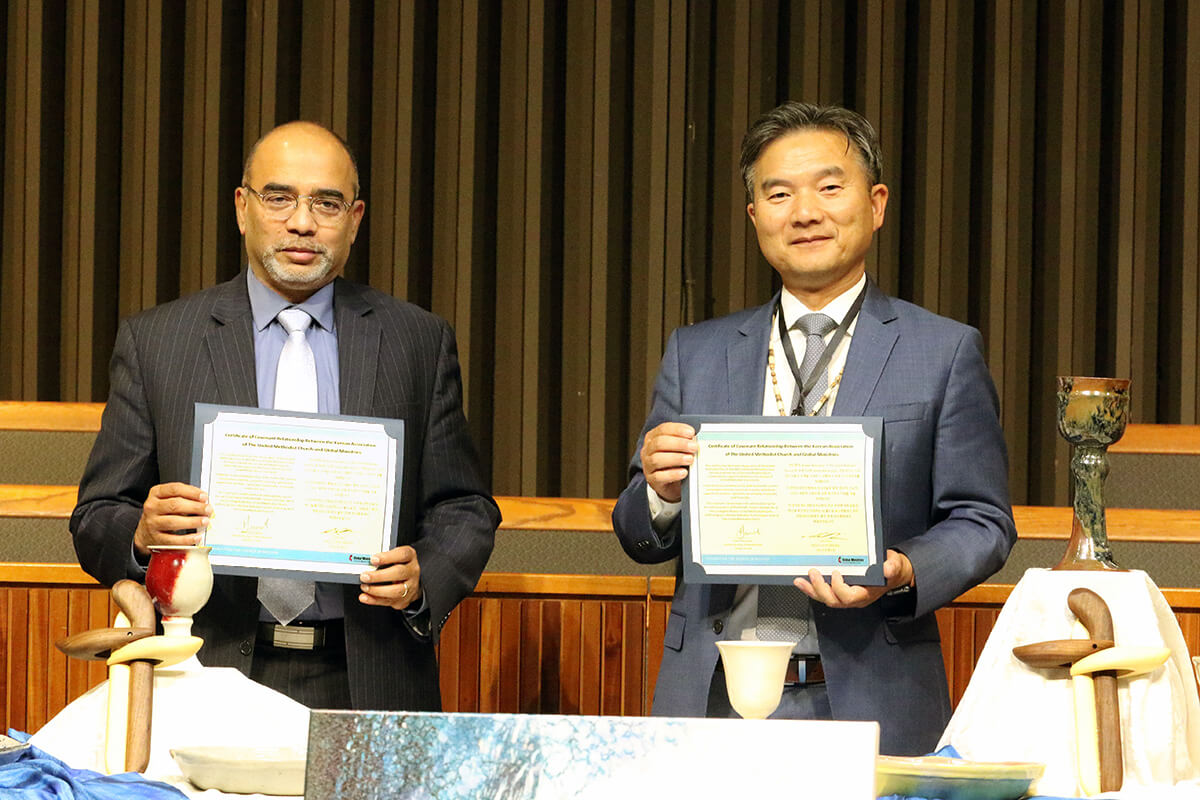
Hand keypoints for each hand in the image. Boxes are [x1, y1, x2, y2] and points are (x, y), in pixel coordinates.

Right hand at [133, 483, 209, 554]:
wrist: (145, 532)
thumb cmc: (162, 513)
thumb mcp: (167, 500)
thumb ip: (183, 497)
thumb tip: (204, 501)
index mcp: (156, 493)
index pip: (175, 489)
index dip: (192, 492)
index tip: (204, 497)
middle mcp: (152, 507)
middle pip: (175, 505)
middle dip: (195, 507)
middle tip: (208, 509)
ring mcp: (152, 523)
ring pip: (173, 521)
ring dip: (192, 521)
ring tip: (205, 521)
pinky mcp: (156, 538)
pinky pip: (172, 539)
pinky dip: (187, 539)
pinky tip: (197, 537)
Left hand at [359, 545, 420, 610]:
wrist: (411, 581)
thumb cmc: (399, 565)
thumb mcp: (395, 556)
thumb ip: (384, 558)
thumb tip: (366, 562)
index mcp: (410, 557)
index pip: (403, 554)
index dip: (387, 557)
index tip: (373, 559)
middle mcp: (412, 571)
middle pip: (399, 573)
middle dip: (379, 576)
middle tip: (364, 576)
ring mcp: (410, 586)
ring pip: (396, 591)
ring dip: (377, 590)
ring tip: (364, 587)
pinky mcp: (404, 599)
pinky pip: (389, 601)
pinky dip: (374, 600)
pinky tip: (365, 597)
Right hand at [641, 422, 696, 502]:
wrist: (669, 482)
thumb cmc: (674, 462)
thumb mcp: (677, 449)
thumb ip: (684, 442)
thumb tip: (695, 440)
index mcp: (653, 438)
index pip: (663, 429)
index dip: (677, 430)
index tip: (691, 432)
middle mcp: (647, 450)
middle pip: (659, 443)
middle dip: (679, 444)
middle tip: (693, 447)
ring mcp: (648, 465)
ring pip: (657, 459)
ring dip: (676, 458)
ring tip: (690, 459)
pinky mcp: (652, 480)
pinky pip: (660, 476)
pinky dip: (673, 474)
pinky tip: (683, 472)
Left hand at [793, 549, 913, 608]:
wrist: (892, 575)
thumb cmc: (891, 571)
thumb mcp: (896, 566)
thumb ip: (892, 567)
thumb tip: (887, 568)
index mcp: (865, 594)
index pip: (849, 597)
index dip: (839, 588)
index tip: (836, 573)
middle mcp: (854, 598)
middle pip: (833, 600)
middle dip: (820, 588)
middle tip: (813, 573)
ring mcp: (846, 596)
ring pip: (826, 598)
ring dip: (811, 590)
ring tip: (799, 580)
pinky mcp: (840, 590)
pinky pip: (824, 593)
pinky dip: (813, 588)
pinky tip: (804, 581)